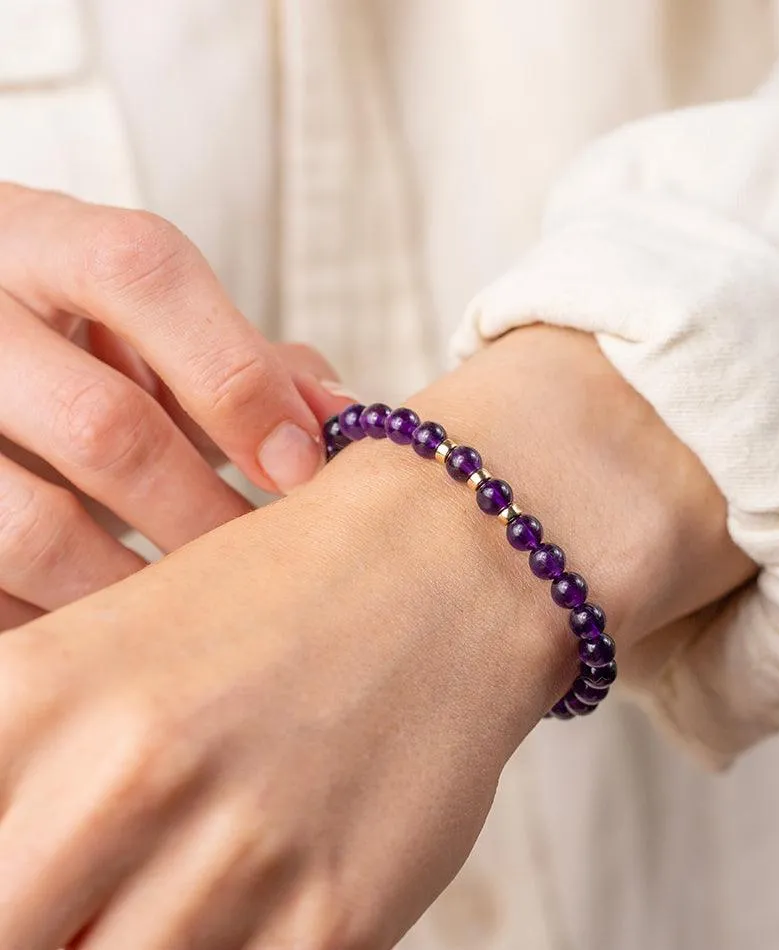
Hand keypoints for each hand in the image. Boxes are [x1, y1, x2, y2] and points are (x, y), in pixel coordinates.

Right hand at [0, 185, 346, 628]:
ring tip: (191, 611)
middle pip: (103, 423)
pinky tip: (108, 622)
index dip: (237, 376)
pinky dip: (62, 620)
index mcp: (35, 241)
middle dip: (204, 513)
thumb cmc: (67, 338)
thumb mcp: (143, 325)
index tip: (300, 467)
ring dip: (136, 588)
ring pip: (34, 529)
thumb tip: (343, 418)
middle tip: (260, 566)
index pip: (142, 273)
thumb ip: (243, 358)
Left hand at [0, 328, 753, 949]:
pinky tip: (259, 891)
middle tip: (102, 892)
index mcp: (35, 692)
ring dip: (145, 940)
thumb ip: (29, 776)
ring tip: (193, 877)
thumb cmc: (280, 597)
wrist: (443, 558)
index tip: (48, 879)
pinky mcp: (336, 915)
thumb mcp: (110, 647)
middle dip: (55, 925)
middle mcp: (123, 771)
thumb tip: (26, 888)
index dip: (7, 885)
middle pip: (12, 940)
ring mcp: (237, 850)